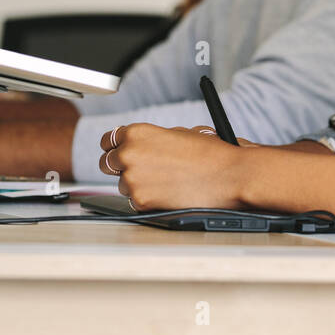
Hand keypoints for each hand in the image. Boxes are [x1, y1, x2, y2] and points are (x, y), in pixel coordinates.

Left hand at [98, 123, 248, 210]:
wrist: (228, 175)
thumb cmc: (209, 153)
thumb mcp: (177, 134)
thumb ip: (151, 139)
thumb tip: (139, 147)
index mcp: (137, 133)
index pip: (108, 140)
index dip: (115, 147)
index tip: (121, 152)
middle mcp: (129, 154)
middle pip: (107, 163)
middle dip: (121, 166)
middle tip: (140, 170)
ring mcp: (132, 179)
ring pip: (122, 184)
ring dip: (137, 184)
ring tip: (164, 182)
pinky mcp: (141, 201)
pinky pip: (135, 202)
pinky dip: (148, 199)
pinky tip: (168, 193)